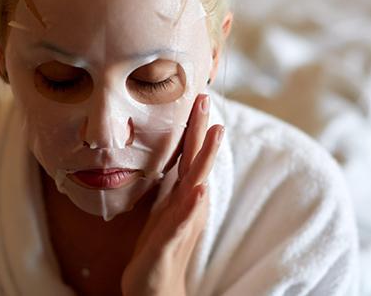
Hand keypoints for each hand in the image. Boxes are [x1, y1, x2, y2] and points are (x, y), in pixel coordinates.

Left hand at [121, 94, 224, 295]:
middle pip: (198, 161)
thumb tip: (173, 155)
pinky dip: (192, 203)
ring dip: (207, 158)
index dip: (195, 126)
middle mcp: (189, 203)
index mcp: (184, 192)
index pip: (191, 153)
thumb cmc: (160, 243)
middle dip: (203, 129)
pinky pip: (183, 220)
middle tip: (206, 98)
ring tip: (216, 132)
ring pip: (197, 183)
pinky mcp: (172, 240)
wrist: (154, 284)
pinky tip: (200, 188)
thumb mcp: (165, 205)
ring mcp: (184, 221)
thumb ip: (172, 181)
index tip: (197, 94)